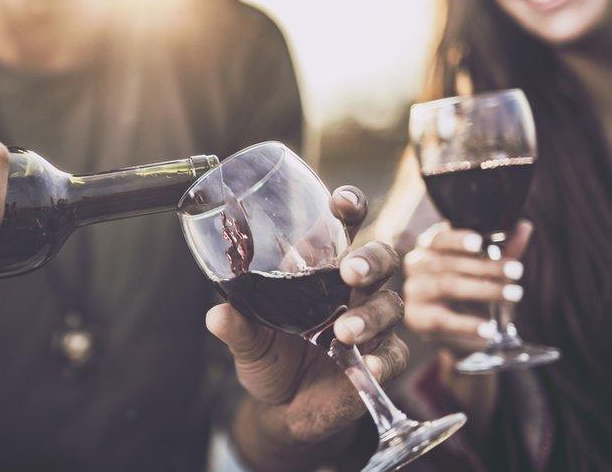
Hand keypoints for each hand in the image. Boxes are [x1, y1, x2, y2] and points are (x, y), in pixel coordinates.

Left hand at [207, 186, 407, 444]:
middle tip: (350, 272)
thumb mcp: (248, 340)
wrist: (283, 407)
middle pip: (380, 258)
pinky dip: (383, 358)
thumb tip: (216, 314)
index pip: (342, 227)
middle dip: (371, 260)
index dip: (350, 207)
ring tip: (344, 331)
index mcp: (320, 269)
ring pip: (390, 304)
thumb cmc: (269, 357)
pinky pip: (395, 353)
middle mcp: (351, 289)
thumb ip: (237, 326)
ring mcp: (371, 322)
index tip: (342, 202)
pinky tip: (367, 365)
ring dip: (371, 315)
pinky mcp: (382, 359)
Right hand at [403, 220, 532, 352]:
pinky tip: (488, 328)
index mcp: (430, 246)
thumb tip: (524, 226)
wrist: (456, 328)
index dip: (457, 239)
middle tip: (516, 271)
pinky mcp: (417, 318)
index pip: (438, 237)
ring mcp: (414, 290)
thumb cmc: (470, 288)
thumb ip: (504, 249)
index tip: (479, 243)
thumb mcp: (489, 268)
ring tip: (512, 294)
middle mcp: (417, 264)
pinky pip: (443, 319)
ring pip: (447, 286)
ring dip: (483, 290)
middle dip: (486, 267)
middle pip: (448, 262)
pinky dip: (468, 324)